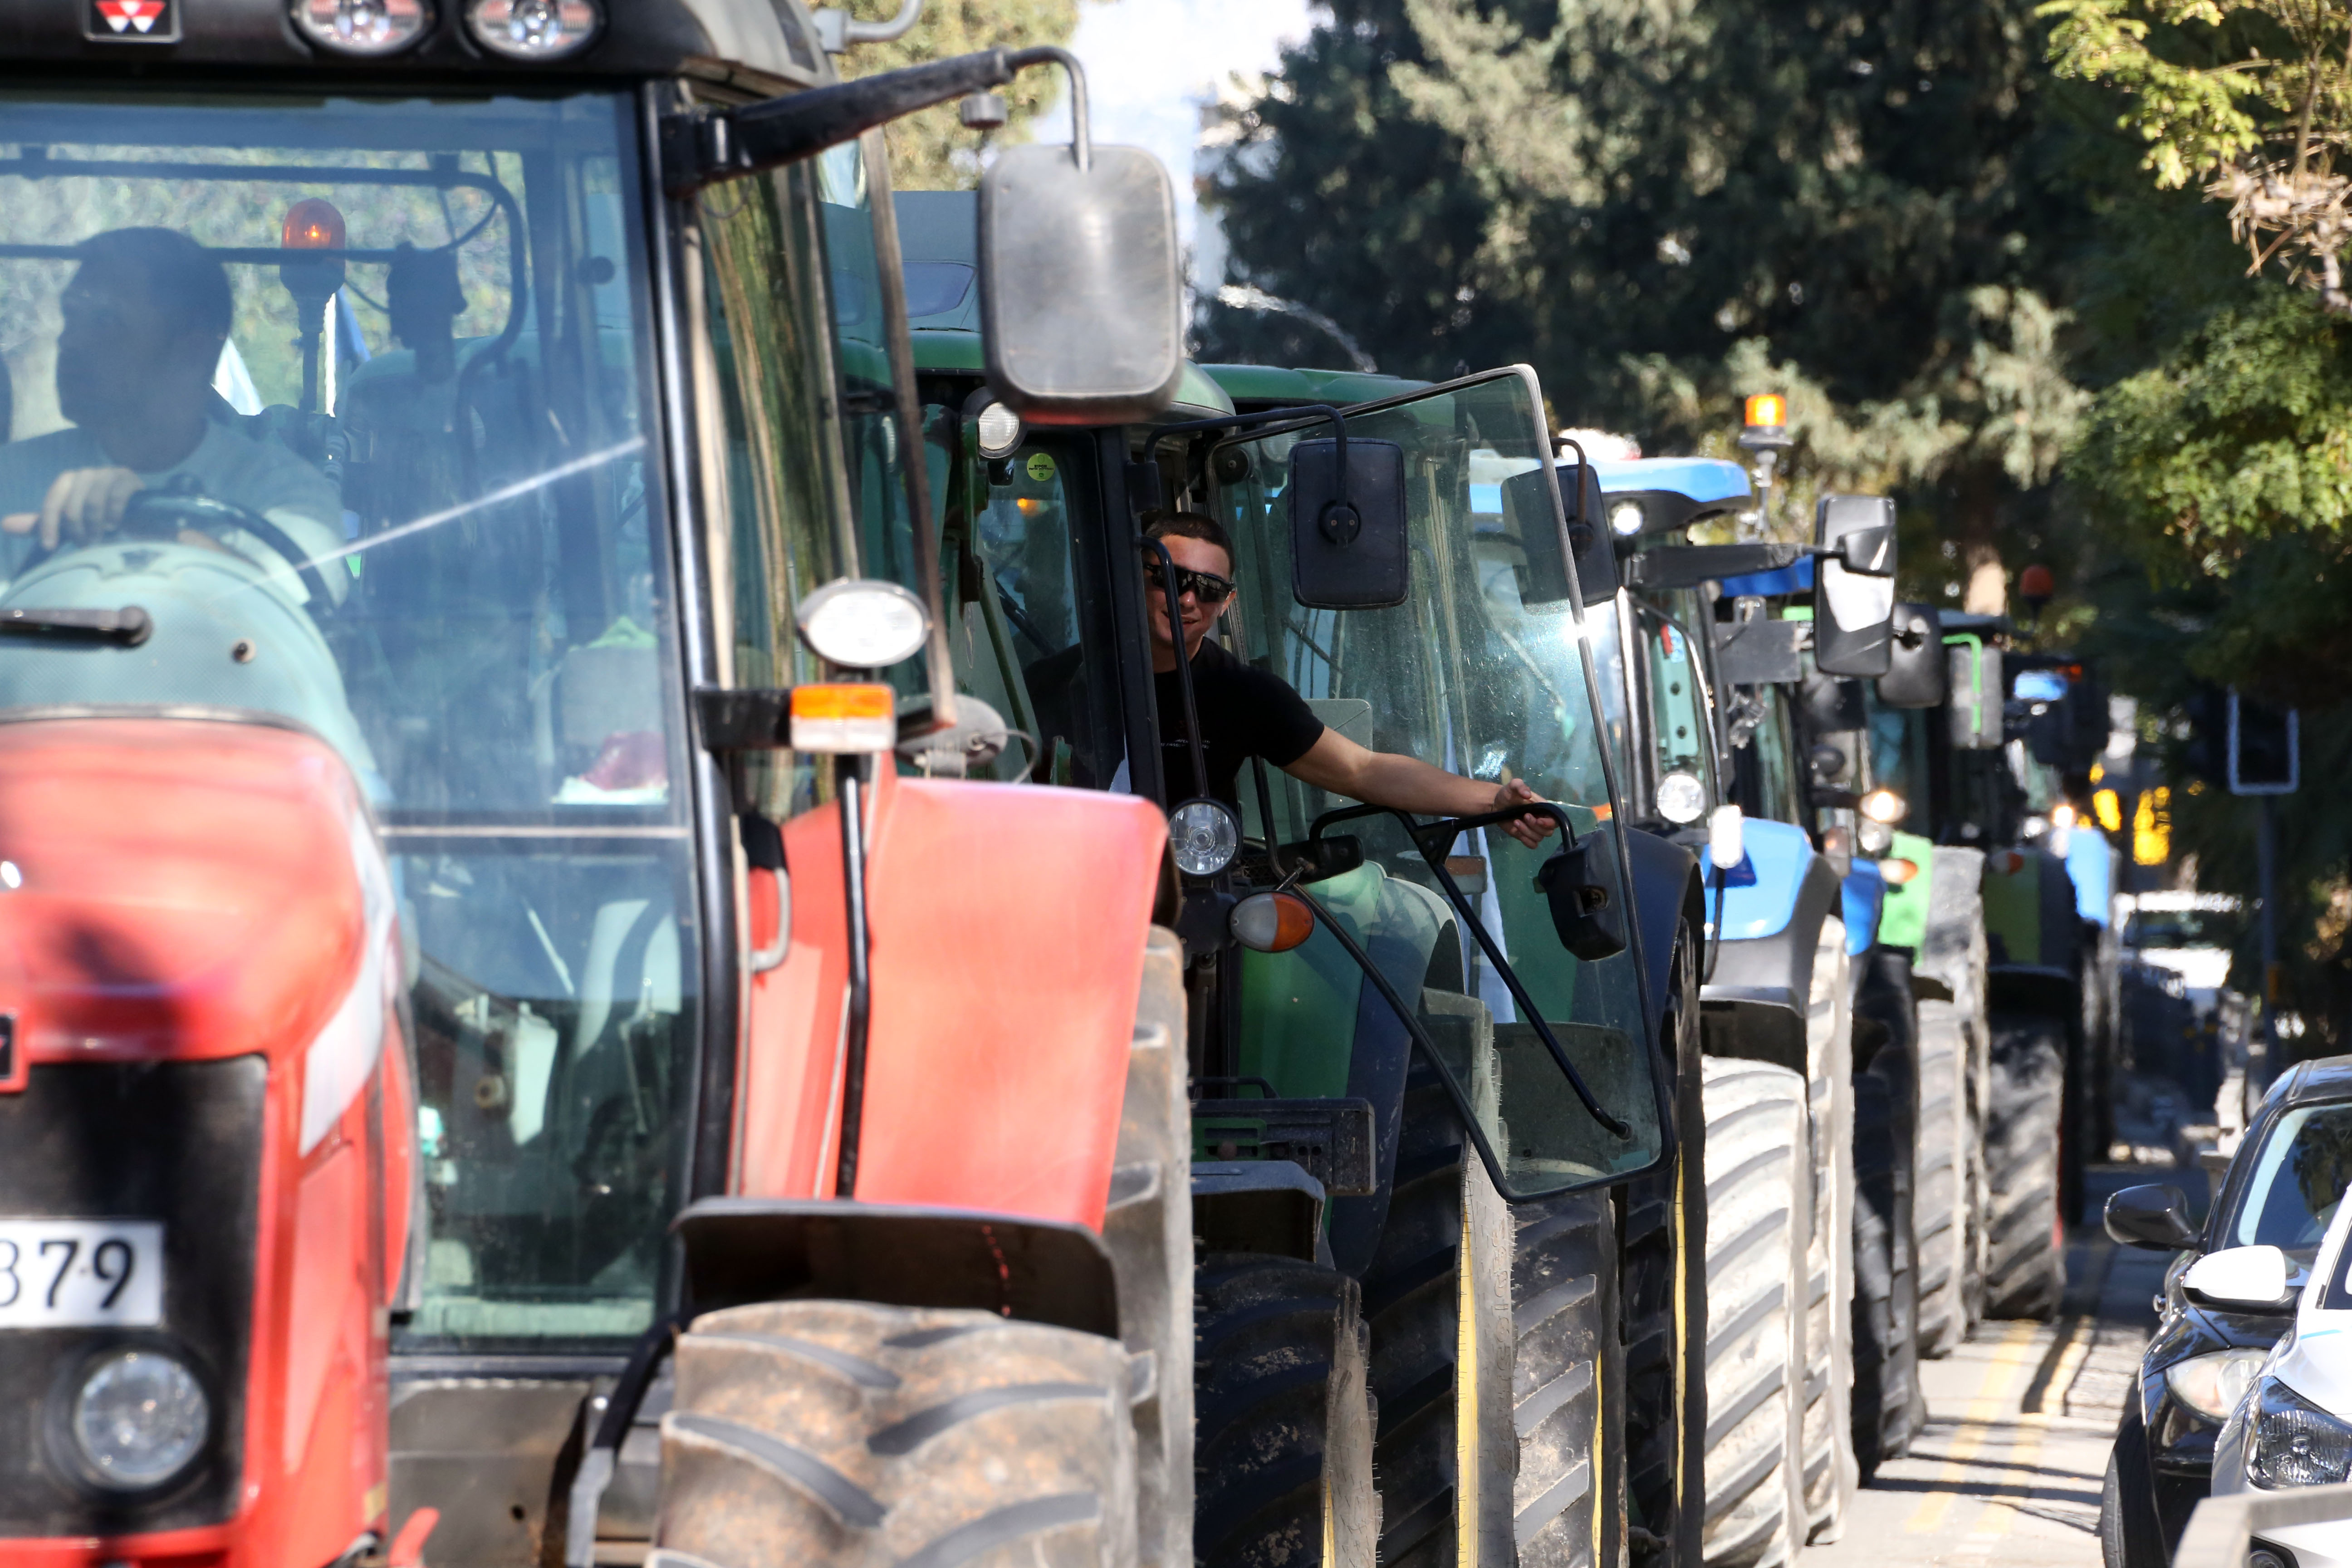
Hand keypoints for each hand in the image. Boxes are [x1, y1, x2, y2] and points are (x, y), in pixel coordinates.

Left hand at [1, 467, 144, 549]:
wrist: (141, 511)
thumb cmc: (101, 517)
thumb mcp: (70, 522)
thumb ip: (41, 523)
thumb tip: (4, 526)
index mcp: (68, 480)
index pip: (52, 502)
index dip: (48, 525)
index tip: (50, 547)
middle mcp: (86, 473)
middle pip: (72, 506)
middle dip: (77, 531)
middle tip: (86, 545)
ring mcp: (108, 473)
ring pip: (93, 504)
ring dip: (96, 527)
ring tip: (102, 537)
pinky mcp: (128, 478)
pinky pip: (116, 499)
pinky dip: (114, 516)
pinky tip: (117, 525)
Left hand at [1494, 777, 1558, 848]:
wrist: (1497, 804)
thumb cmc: (1508, 794)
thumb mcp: (1513, 786)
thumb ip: (1520, 786)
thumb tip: (1527, 794)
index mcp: (1543, 809)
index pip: (1555, 820)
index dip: (1549, 823)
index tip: (1538, 820)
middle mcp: (1541, 820)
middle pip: (1548, 832)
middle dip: (1535, 826)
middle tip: (1524, 816)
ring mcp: (1533, 830)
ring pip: (1539, 838)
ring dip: (1527, 832)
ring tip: (1515, 821)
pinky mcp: (1525, 836)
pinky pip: (1532, 844)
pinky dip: (1526, 841)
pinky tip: (1517, 832)